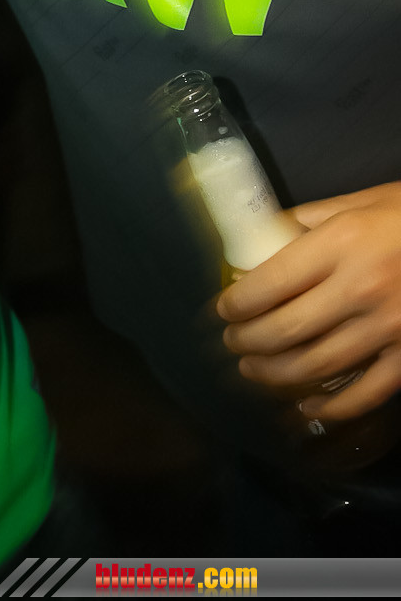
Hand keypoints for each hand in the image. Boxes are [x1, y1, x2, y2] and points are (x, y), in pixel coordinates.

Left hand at [216, 181, 400, 419]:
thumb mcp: (359, 201)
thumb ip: (309, 220)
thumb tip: (262, 235)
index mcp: (341, 244)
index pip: (270, 283)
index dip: (237, 303)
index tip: (223, 309)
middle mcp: (360, 289)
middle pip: (286, 330)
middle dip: (248, 341)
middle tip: (232, 342)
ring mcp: (388, 328)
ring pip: (318, 365)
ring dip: (276, 373)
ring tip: (252, 370)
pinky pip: (367, 392)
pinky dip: (333, 407)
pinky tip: (307, 406)